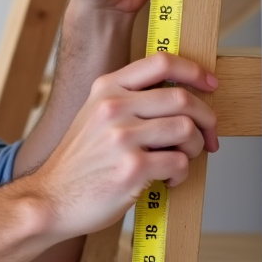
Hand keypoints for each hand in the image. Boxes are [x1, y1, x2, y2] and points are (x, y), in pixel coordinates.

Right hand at [32, 52, 218, 239]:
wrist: (51, 198)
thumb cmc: (78, 163)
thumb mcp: (93, 116)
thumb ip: (128, 100)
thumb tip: (180, 98)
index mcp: (106, 89)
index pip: (162, 63)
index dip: (194, 71)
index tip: (210, 84)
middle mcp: (113, 107)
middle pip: (183, 98)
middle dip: (206, 119)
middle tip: (209, 137)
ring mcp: (122, 137)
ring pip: (187, 130)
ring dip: (194, 149)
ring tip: (181, 160)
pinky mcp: (133, 168)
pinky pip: (180, 163)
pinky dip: (181, 174)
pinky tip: (167, 180)